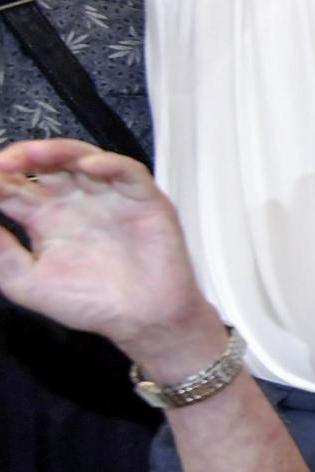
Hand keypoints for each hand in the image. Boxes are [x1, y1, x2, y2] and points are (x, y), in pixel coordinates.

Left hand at [0, 139, 225, 375]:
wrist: (142, 319)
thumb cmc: (90, 303)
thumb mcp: (27, 282)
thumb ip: (1, 252)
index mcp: (45, 218)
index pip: (14, 187)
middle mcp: (74, 201)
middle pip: (45, 165)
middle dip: (21, 158)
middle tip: (1, 163)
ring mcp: (108, 197)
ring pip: (81, 158)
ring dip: (57, 152)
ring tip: (32, 154)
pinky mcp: (142, 199)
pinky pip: (127, 171)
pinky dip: (109, 164)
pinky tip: (88, 166)